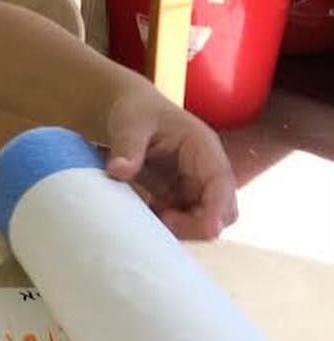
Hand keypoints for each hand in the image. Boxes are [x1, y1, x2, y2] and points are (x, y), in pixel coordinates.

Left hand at [104, 89, 237, 239]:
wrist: (129, 112)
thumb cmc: (136, 111)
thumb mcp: (130, 123)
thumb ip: (127, 146)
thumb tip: (118, 172)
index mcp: (204, 148)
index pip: (221, 183)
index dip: (218, 208)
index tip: (209, 229)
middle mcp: (205, 171)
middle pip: (221, 211)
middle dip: (198, 225)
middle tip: (162, 221)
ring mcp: (193, 187)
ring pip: (202, 221)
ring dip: (181, 230)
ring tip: (148, 220)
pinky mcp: (177, 198)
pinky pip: (181, 222)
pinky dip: (166, 228)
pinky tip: (143, 220)